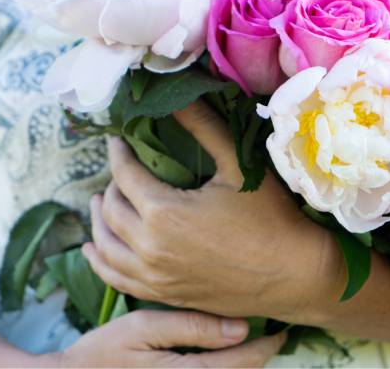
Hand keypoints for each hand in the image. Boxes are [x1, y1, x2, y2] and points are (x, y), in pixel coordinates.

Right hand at [49, 309, 284, 367]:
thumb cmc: (104, 353)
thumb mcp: (144, 329)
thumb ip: (192, 327)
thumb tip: (240, 327)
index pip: (243, 363)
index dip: (267, 345)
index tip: (282, 327)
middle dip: (260, 355)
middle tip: (274, 328)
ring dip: (244, 364)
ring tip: (254, 340)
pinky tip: (224, 354)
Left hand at [82, 101, 343, 322]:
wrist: (294, 274)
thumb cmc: (271, 216)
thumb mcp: (237, 165)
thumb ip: (203, 126)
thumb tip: (178, 95)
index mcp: (164, 213)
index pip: (124, 175)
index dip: (119, 153)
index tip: (119, 139)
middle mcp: (150, 248)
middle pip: (111, 209)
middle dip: (110, 184)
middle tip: (120, 168)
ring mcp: (154, 277)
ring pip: (106, 245)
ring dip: (98, 220)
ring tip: (98, 202)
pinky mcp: (163, 295)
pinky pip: (116, 279)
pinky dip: (100, 260)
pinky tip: (96, 249)